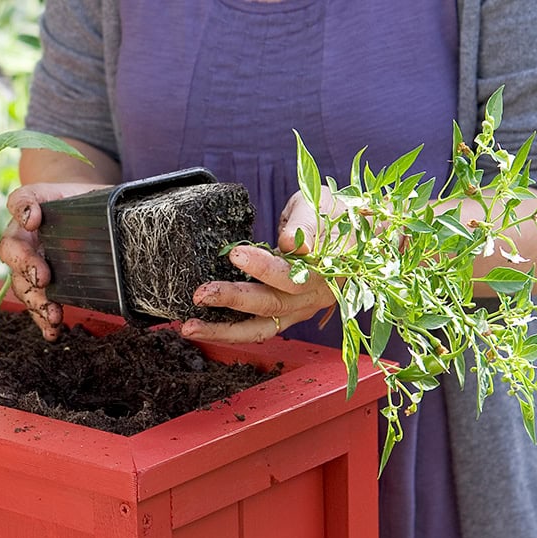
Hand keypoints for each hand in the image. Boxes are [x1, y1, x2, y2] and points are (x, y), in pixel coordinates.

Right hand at [0, 182, 109, 340]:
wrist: (86, 216)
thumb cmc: (75, 201)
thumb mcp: (70, 189)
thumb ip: (50, 195)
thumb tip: (31, 218)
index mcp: (26, 217)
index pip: (17, 211)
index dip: (22, 214)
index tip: (34, 221)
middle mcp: (24, 243)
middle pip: (15, 259)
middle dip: (27, 271)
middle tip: (43, 279)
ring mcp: (32, 268)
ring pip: (24, 287)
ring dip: (37, 303)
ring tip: (53, 315)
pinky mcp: (45, 288)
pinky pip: (38, 306)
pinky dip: (43, 321)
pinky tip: (53, 332)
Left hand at [180, 190, 336, 343]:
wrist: (347, 231)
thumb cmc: (332, 214)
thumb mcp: (320, 205)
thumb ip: (306, 224)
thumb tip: (290, 243)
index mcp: (328, 270)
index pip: (294, 273)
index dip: (264, 267)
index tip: (235, 254)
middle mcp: (315, 297)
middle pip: (273, 303)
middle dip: (233, 298)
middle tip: (201, 292)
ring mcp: (299, 310)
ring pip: (261, 328)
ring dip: (223, 330)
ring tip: (189, 326)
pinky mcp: (285, 316)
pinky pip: (255, 330)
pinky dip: (227, 332)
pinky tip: (200, 328)